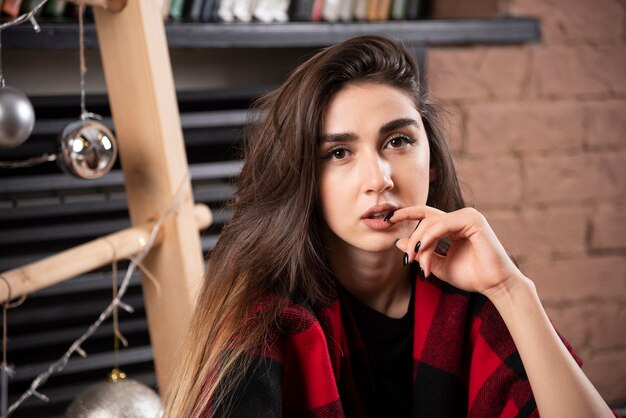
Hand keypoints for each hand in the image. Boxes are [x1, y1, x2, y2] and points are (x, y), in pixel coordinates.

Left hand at [389, 205, 525, 297]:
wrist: (495, 286)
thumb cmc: (472, 276)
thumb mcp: (438, 265)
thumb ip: (421, 253)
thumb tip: (399, 242)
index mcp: (453, 224)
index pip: (425, 214)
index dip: (405, 214)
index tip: (386, 220)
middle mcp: (461, 217)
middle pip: (425, 219)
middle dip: (412, 238)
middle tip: (406, 258)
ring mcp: (468, 215)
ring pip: (431, 223)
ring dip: (420, 243)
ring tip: (415, 260)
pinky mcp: (473, 220)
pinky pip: (442, 225)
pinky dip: (429, 238)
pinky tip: (422, 249)